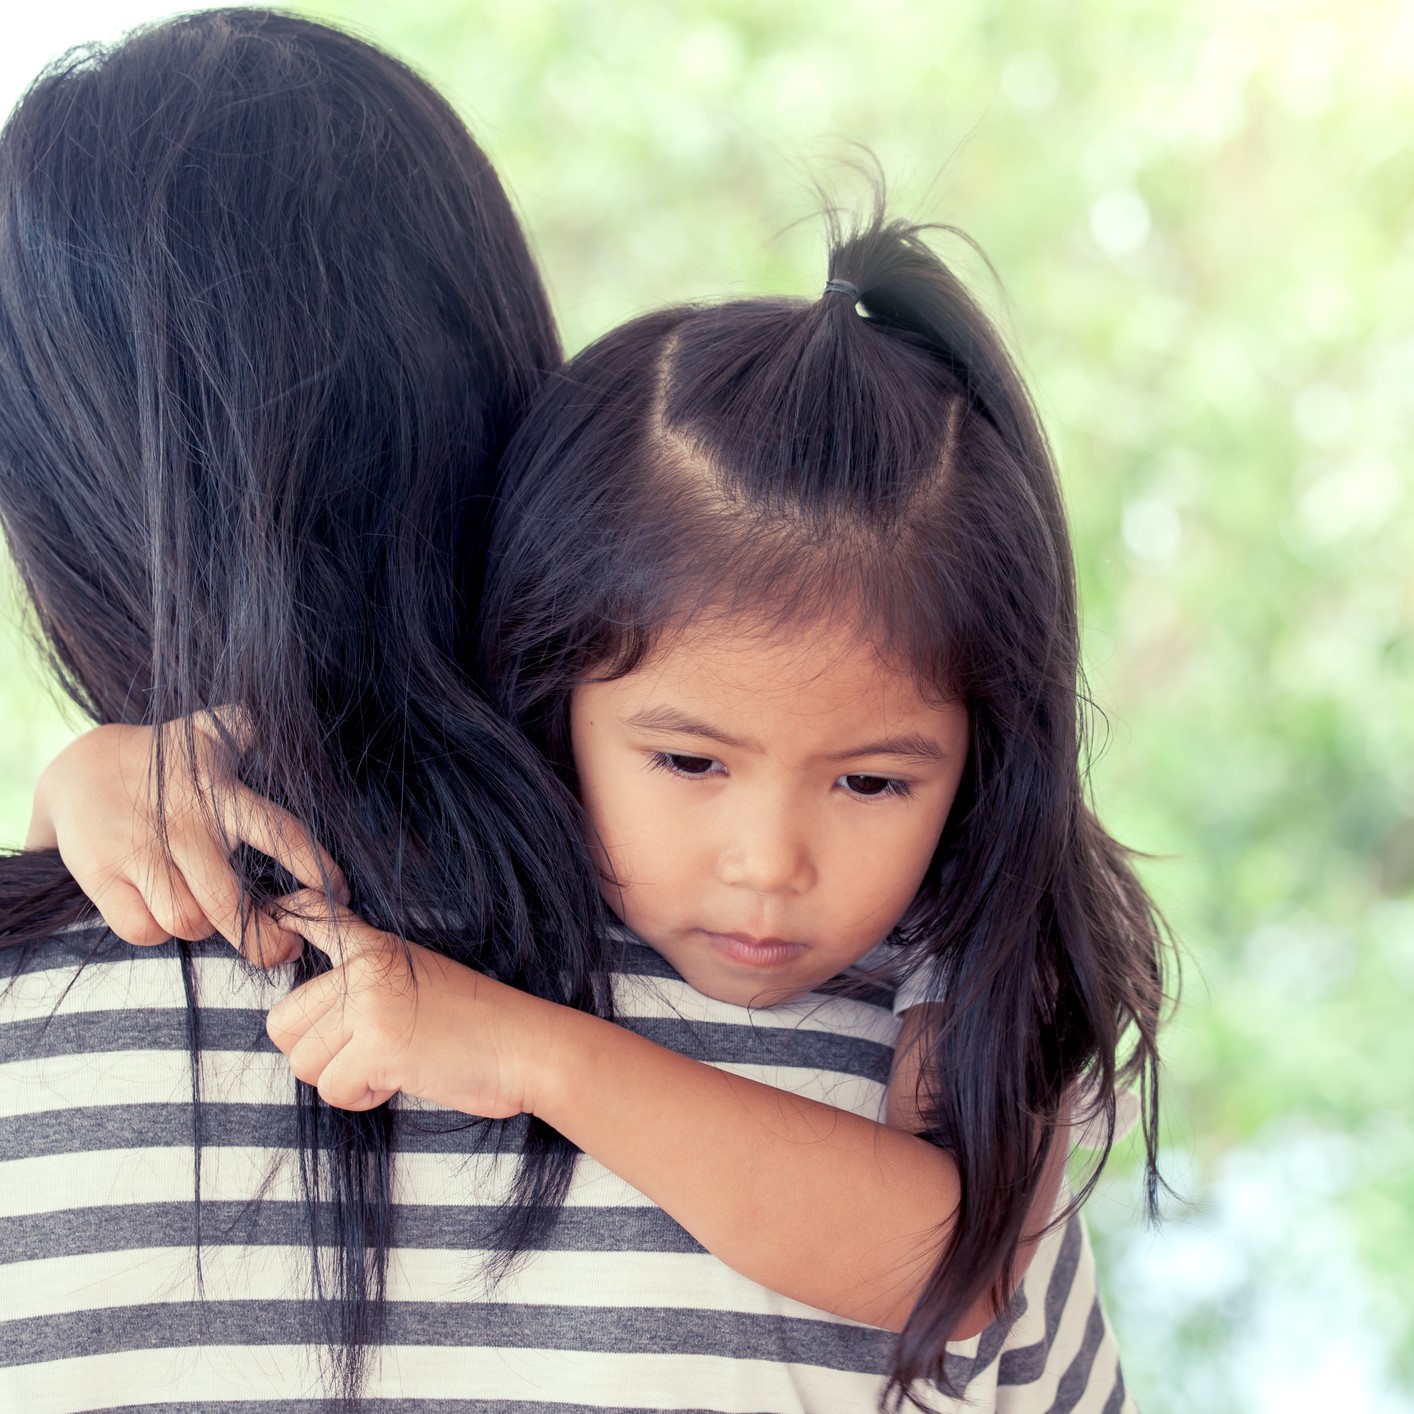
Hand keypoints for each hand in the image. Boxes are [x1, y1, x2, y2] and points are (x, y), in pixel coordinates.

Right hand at [27, 711, 345, 964]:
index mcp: (221, 793)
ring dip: (203, 929)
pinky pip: (142, 928)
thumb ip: (254, 729)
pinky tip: (164, 914)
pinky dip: (157, 932)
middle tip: (282, 950)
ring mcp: (141, 851)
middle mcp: (185, 824)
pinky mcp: (102, 875)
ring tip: (210, 917)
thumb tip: (295, 727)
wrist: (79, 765)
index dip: (313, 866)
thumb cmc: (169, 760)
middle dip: (261, 936)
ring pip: (187, 919)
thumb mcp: (215, 731)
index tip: (339, 893)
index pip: (279, 832)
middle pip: (227, 900)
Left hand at [266, 896, 556, 1115]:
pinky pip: (332, 1089)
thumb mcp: (421, 982)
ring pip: (303, 1063)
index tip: (279, 912)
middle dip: (315, 1053)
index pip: (314, 918)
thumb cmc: (478, 1026)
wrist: (526, 1046)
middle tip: (362, 1055)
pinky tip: (400, 1079)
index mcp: (376, 948)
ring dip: (342, 1079)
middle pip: (283, 1022)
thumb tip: (309, 1024)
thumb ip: (367, 988)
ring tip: (390, 1066)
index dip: (286, 913)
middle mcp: (364, 968)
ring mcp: (368, 1003)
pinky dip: (362, 1098)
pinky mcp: (375, 1044)